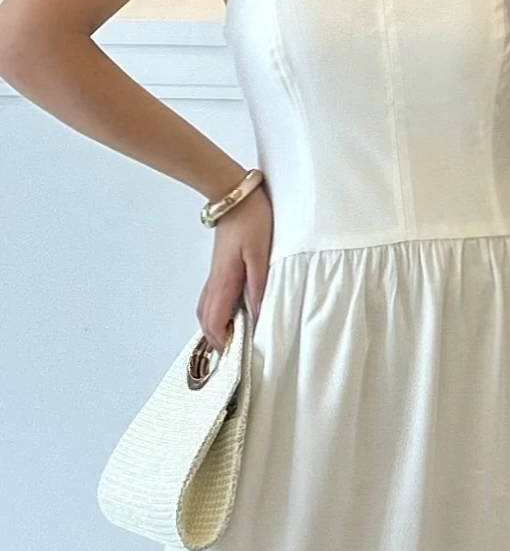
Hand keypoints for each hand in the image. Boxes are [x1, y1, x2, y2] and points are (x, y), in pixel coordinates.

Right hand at [195, 184, 273, 351]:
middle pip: (207, 322)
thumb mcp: (261, 253)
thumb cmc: (250, 219)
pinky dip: (220, 312)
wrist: (233, 195)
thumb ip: (259, 285)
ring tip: (238, 337)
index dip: (224, 344)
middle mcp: (215, 282)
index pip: (215, 324)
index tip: (239, 355)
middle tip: (238, 352)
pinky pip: (213, 298)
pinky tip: (236, 312)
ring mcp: (214, 275)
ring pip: (208, 311)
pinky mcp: (220, 267)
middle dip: (219, 341)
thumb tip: (257, 315)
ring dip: (218, 327)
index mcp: (224, 282)